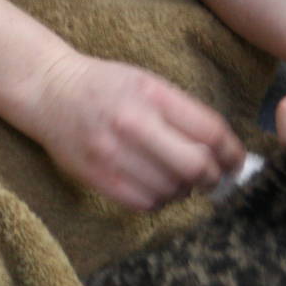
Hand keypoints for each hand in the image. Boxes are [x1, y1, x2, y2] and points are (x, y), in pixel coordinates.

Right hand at [30, 53, 245, 210]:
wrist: (50, 91)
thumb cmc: (106, 87)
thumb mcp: (148, 83)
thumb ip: (183, 113)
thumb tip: (222, 151)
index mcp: (153, 95)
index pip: (210, 132)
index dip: (232, 153)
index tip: (235, 162)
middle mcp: (134, 123)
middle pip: (196, 166)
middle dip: (213, 177)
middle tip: (212, 178)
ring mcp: (114, 153)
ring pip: (172, 189)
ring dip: (185, 190)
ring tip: (179, 180)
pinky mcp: (98, 177)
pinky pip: (145, 203)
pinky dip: (159, 200)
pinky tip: (157, 188)